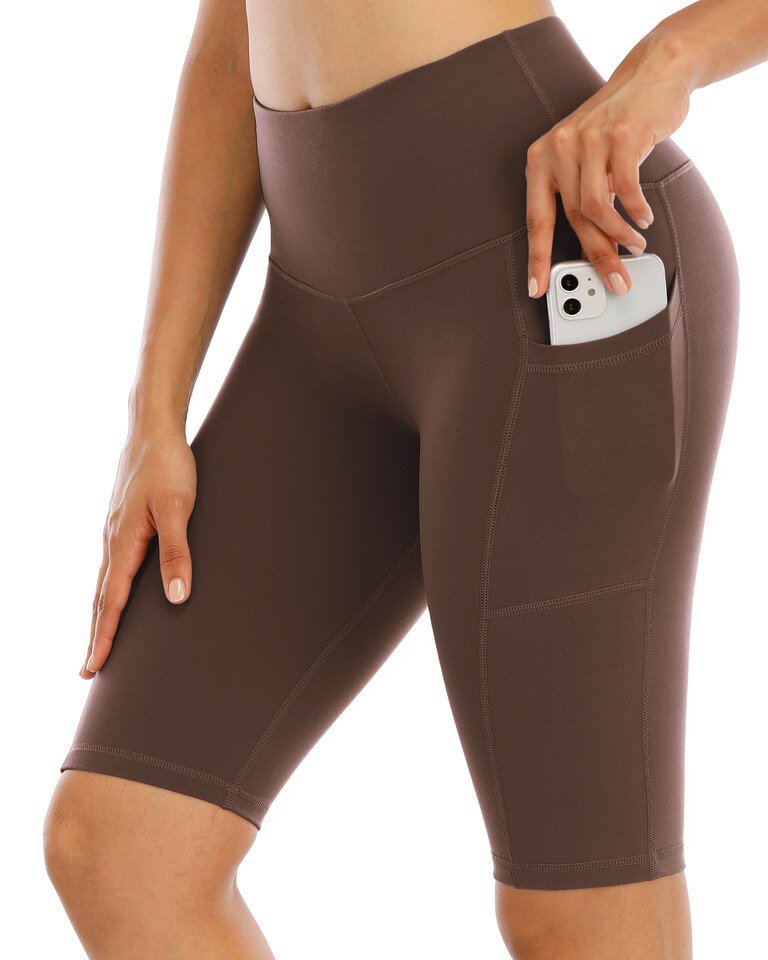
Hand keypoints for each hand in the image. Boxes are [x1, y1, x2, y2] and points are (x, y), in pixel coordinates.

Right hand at [81, 431, 196, 677]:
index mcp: (123, 543)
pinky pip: (113, 565)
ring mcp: (116, 530)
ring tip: (101, 638)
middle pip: (102, 597)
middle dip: (97, 633)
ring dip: (102, 613)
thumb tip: (176, 596)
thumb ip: (177, 552)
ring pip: (106, 582)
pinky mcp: (125, 520)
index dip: (105, 635)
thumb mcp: (177, 509)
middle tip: (88, 669)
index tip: (94, 667)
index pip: (112, 601)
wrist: (153, 428)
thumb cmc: (168, 466)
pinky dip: (110, 589)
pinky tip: (117, 590)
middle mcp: (113, 540)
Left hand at [525, 31, 693, 297]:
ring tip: (635, 245)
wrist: (651, 75)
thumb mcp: (589, 165)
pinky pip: (625, 188)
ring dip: (619, 235)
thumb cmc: (617, 128)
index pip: (535, 219)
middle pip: (573, 219)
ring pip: (597, 208)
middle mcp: (558, 148)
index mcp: (540, 159)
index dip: (536, 258)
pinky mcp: (620, 134)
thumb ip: (584, 205)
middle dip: (596, 255)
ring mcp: (588, 139)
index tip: (537, 289)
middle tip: (615, 280)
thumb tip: (588, 254)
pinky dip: (635, 211)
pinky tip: (643, 219)